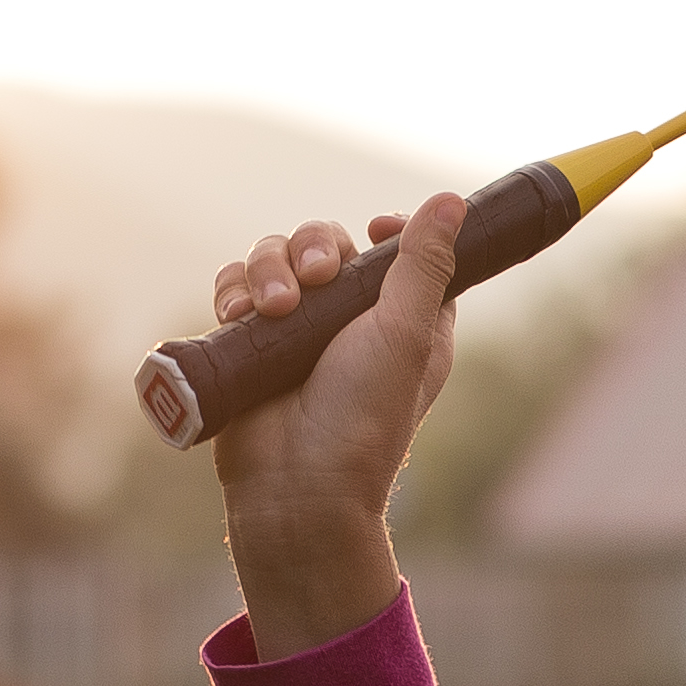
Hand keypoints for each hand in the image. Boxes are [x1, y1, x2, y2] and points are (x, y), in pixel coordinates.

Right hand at [207, 201, 458, 658]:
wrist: (294, 484)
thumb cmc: (362, 417)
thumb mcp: (406, 333)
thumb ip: (425, 264)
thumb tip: (452, 200)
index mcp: (404, 320)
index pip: (397, 252)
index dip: (388, 234)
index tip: (377, 230)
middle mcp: (349, 322)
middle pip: (326, 243)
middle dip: (313, 247)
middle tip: (317, 275)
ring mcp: (295, 331)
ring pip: (273, 258)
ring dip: (268, 269)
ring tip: (272, 309)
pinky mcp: (250, 343)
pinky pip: (235, 288)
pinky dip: (233, 289)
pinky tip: (238, 314)